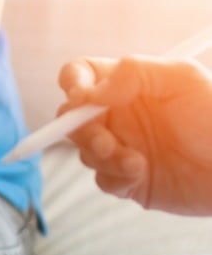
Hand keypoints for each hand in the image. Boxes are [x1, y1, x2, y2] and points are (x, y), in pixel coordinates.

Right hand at [58, 56, 211, 214]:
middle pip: (72, 118)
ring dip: (103, 157)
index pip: (81, 74)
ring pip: (84, 151)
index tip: (81, 99)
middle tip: (106, 143)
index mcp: (127, 85)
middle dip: (82, 131)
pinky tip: (140, 174)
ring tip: (136, 162)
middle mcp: (119, 114)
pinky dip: (114, 177)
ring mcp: (121, 147)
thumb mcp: (182, 79)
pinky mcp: (127, 179)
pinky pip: (101, 179)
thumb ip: (132, 74)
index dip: (72, 83)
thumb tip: (88, 93)